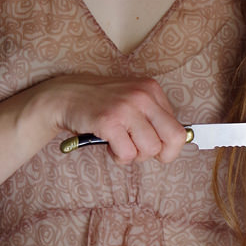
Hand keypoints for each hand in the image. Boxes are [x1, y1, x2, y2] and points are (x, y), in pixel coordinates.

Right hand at [46, 74, 187, 164]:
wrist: (65, 95)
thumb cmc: (100, 102)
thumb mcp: (132, 100)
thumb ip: (153, 117)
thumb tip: (177, 142)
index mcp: (152, 90)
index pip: (180, 129)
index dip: (169, 146)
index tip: (156, 148)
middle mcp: (142, 96)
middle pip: (172, 140)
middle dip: (158, 154)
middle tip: (140, 150)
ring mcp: (126, 108)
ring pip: (149, 150)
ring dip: (133, 155)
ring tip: (119, 144)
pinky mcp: (108, 122)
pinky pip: (127, 154)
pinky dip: (118, 156)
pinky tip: (108, 144)